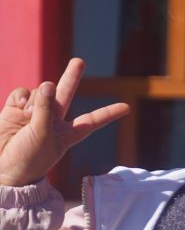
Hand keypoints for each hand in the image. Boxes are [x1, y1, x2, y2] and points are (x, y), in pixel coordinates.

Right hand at [0, 58, 128, 186]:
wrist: (2, 168)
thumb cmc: (29, 158)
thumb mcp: (43, 135)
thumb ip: (46, 109)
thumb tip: (48, 84)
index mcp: (69, 133)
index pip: (93, 120)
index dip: (108, 113)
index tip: (126, 108)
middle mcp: (53, 120)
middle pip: (66, 94)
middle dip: (71, 76)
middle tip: (79, 61)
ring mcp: (34, 113)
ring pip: (41, 92)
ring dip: (37, 99)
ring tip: (28, 116)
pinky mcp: (15, 109)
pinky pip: (22, 93)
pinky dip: (21, 97)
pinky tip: (19, 108)